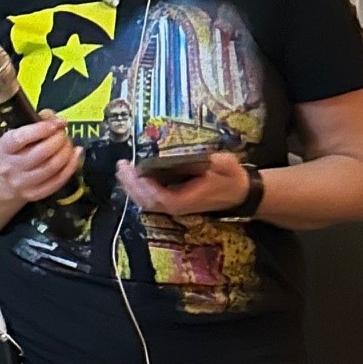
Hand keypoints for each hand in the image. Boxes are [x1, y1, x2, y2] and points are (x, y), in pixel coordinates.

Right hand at [0, 111, 83, 203]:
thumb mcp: (19, 131)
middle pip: (42, 152)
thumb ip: (38, 120)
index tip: (57, 124)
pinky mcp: (35, 194)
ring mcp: (22, 183)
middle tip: (63, 134)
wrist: (5, 180)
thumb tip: (59, 121)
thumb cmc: (16, 150)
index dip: (42, 129)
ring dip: (66, 151)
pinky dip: (71, 165)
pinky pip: (59, 180)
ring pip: (52, 166)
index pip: (22, 137)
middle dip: (59, 139)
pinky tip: (75, 155)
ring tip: (68, 143)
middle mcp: (10, 167)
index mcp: (3, 148)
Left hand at [117, 150, 250, 217]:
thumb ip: (196, 162)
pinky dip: (140, 189)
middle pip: (147, 201)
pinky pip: (151, 199)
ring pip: (146, 202)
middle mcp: (176, 207)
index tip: (135, 168)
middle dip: (131, 184)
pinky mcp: (174, 202)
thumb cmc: (230, 177)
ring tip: (123, 170)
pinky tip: (134, 177)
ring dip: (133, 187)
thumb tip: (174, 157)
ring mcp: (174, 206)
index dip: (145, 185)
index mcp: (186, 200)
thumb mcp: (218, 164)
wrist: (241, 192)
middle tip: (122, 166)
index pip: (160, 197)